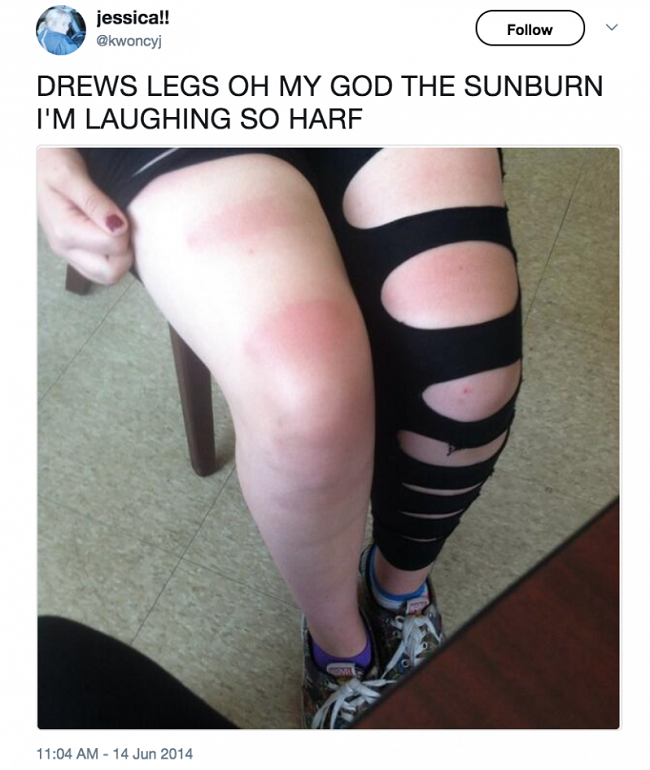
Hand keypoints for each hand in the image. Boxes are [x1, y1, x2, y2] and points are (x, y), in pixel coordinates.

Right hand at [37, 148, 133, 284]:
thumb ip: (94, 202)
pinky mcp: (74, 254)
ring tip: (117, 232)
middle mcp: (65, 249)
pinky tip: (112, 238)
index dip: (126, 231)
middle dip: (125, 253)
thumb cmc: (51, 163)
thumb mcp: (71, 174)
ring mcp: (69, 254)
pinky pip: (100, 271)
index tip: (121, 212)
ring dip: (120, 259)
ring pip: (107, 277)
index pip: (115, 247)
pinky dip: (112, 259)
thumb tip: (119, 227)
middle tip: (123, 227)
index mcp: (65, 231)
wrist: (36, 162)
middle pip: (111, 273)